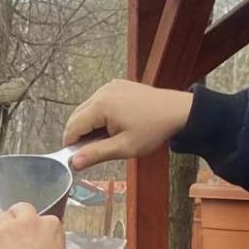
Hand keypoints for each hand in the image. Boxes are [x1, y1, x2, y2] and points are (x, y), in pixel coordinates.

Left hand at [0, 202, 65, 248]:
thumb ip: (49, 244)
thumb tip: (40, 246)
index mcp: (50, 226)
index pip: (43, 219)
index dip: (36, 229)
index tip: (34, 238)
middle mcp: (27, 222)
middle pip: (20, 210)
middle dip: (17, 219)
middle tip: (16, 236)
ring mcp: (5, 229)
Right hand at [62, 80, 193, 169]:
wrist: (177, 111)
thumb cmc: (153, 130)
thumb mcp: (124, 147)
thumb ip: (96, 154)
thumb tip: (74, 163)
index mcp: (101, 106)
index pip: (72, 127)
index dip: (71, 145)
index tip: (78, 158)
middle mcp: (101, 91)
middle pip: (77, 116)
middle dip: (81, 135)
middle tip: (95, 151)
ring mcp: (109, 86)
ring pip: (87, 109)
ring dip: (90, 125)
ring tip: (109, 138)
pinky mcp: (117, 85)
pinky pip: (99, 101)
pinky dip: (100, 114)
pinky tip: (115, 125)